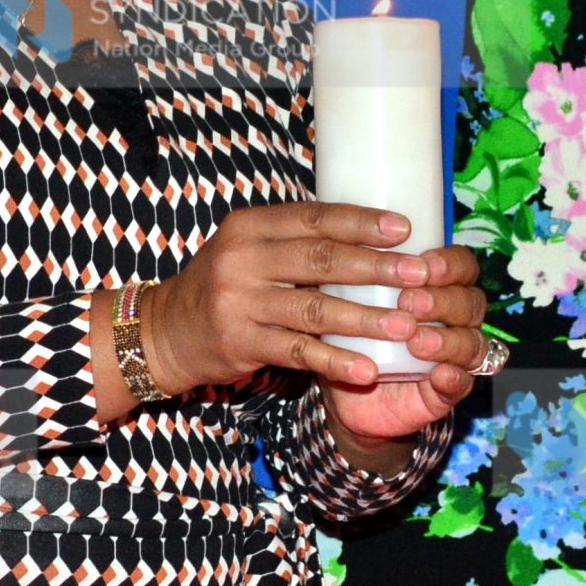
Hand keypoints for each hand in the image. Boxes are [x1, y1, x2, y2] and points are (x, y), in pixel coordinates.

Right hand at [139, 202, 488, 432]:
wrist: (166, 331)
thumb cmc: (226, 284)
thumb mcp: (250, 248)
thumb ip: (295, 240)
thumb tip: (371, 231)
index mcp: (251, 226)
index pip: (313, 217)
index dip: (361, 223)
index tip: (404, 229)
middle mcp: (242, 259)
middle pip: (320, 259)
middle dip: (376, 267)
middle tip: (420, 274)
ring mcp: (239, 302)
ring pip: (314, 308)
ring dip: (366, 317)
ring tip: (407, 324)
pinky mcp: (240, 343)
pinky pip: (298, 352)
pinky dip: (336, 360)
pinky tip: (368, 368)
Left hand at [323, 254, 491, 444]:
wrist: (345, 392)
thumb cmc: (350, 333)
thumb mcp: (349, 300)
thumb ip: (355, 273)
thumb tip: (338, 237)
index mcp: (440, 287)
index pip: (462, 266)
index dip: (450, 263)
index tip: (423, 263)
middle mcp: (455, 319)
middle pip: (470, 302)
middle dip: (443, 299)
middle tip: (410, 302)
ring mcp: (455, 357)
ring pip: (472, 342)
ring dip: (447, 340)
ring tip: (417, 341)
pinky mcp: (446, 391)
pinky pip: (462, 384)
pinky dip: (453, 378)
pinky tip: (439, 374)